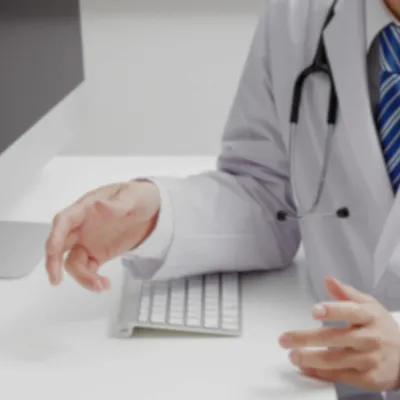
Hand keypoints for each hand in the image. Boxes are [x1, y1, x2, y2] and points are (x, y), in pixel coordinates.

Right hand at [45, 180, 160, 290]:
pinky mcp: (98, 254)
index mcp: (86, 208)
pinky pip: (88, 270)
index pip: (64, 221)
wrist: (151, 210)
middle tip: (56, 280)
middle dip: (53, 262)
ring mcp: (88, 241)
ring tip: (101, 286)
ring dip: (82, 276)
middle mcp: (82, 226)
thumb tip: (99, 205)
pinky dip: (92, 280)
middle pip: (59, 244)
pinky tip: (104, 285)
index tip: (52, 251)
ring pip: (73, 262)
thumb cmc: (139, 197)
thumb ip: (118, 204)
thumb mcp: (133, 196)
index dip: (55, 236)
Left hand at [279, 277, 399, 391]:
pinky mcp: (368, 378)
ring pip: (335, 359)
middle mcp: (370, 338)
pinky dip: (320, 373)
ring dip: (309, 358)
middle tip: (285, 338)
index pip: (351, 311)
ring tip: (292, 355)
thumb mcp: (368, 305)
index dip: (332, 310)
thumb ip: (346, 293)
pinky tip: (306, 368)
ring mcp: (369, 359)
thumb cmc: (380, 327)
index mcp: (369, 316)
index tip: (314, 310)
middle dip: (306, 338)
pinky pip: (340, 376)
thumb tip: (328, 280)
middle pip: (335, 337)